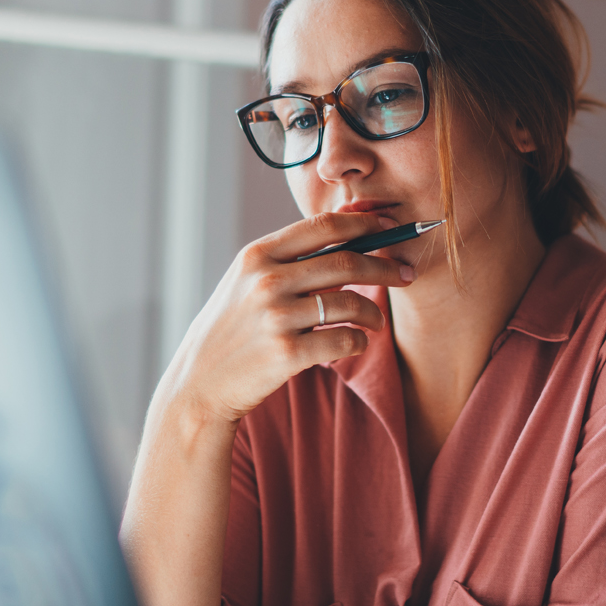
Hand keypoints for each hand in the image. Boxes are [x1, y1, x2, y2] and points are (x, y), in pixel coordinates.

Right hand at [160, 212, 416, 426]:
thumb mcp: (247, 281)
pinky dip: (359, 342)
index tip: (390, 225)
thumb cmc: (233, 328)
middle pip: (346, 262)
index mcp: (257, 255)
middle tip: (405, 273)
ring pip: (350, 303)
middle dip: (385, 266)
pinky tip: (356, 343)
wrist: (200, 382)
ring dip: (374, 312)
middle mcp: (266, 280)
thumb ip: (288, 257)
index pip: (323, 226)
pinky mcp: (286, 354)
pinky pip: (344, 341)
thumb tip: (348, 229)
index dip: (364, 223)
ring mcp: (276, 317)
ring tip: (377, 320)